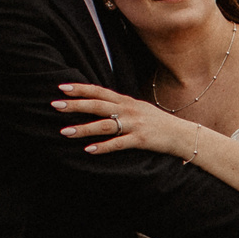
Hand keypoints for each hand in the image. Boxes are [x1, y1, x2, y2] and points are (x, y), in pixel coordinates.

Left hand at [53, 82, 211, 157]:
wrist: (183, 134)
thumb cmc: (159, 123)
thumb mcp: (140, 109)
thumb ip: (121, 106)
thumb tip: (102, 104)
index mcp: (127, 101)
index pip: (99, 91)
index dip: (81, 88)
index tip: (62, 87)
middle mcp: (129, 110)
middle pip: (98, 105)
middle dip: (75, 105)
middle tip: (55, 105)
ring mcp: (135, 124)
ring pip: (104, 125)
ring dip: (83, 129)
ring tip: (65, 132)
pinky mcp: (141, 140)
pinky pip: (118, 143)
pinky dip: (103, 147)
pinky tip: (89, 150)